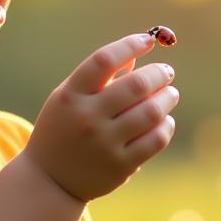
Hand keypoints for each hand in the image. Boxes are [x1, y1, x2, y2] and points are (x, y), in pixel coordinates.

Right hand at [24, 32, 178, 201]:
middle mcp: (86, 118)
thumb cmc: (63, 129)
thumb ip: (98, 78)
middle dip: (159, 74)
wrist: (50, 179)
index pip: (104, 60)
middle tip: (167, 72)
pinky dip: (165, 125)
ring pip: (151, 112)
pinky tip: (164, 120)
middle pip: (135, 85)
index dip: (130, 45)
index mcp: (70, 96)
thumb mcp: (68, 99)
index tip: (148, 40)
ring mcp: (103, 144)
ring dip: (167, 98)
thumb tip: (137, 54)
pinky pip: (155, 140)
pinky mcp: (119, 165)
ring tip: (170, 94)